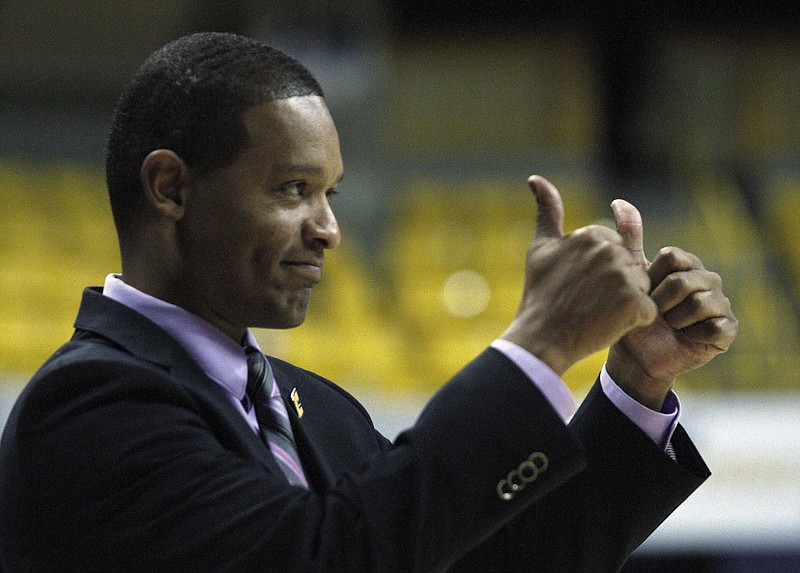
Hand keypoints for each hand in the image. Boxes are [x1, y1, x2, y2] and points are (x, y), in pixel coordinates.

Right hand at [501, 176, 656, 375]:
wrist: (542, 338)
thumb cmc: (540, 295)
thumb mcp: (540, 248)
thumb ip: (547, 211)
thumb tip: (536, 178)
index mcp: (590, 234)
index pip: (613, 249)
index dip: (598, 271)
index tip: (578, 285)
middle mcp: (610, 251)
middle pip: (629, 267)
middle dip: (614, 285)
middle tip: (587, 301)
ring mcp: (624, 277)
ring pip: (641, 288)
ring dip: (625, 303)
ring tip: (597, 313)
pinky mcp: (636, 304)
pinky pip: (648, 310)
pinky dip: (633, 321)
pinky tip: (608, 325)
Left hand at [607, 200, 738, 409]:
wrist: (636, 356)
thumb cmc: (633, 313)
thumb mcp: (628, 274)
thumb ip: (627, 238)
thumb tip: (619, 201)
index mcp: (686, 263)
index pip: (671, 256)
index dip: (651, 278)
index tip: (642, 292)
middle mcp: (707, 279)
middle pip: (682, 280)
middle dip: (659, 301)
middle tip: (653, 312)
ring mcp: (721, 303)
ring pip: (698, 303)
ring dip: (673, 319)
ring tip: (667, 325)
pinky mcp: (728, 329)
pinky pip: (714, 325)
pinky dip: (691, 333)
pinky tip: (684, 337)